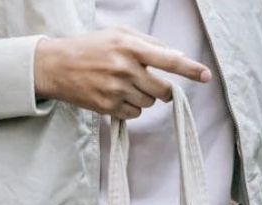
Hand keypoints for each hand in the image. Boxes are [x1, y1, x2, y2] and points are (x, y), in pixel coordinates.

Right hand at [33, 28, 211, 118]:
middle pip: (163, 90)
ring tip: (124, 86)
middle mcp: (125, 68)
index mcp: (130, 46)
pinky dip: (131, 108)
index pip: (168, 59)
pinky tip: (116, 96)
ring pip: (149, 103)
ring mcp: (115, 89)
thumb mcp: (119, 34)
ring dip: (144, 97)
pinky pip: (134, 114)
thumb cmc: (90, 47)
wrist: (55, 66)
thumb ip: (148, 43)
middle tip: (152, 84)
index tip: (206, 76)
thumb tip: (176, 56)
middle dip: (163, 90)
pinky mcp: (107, 106)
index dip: (190, 69)